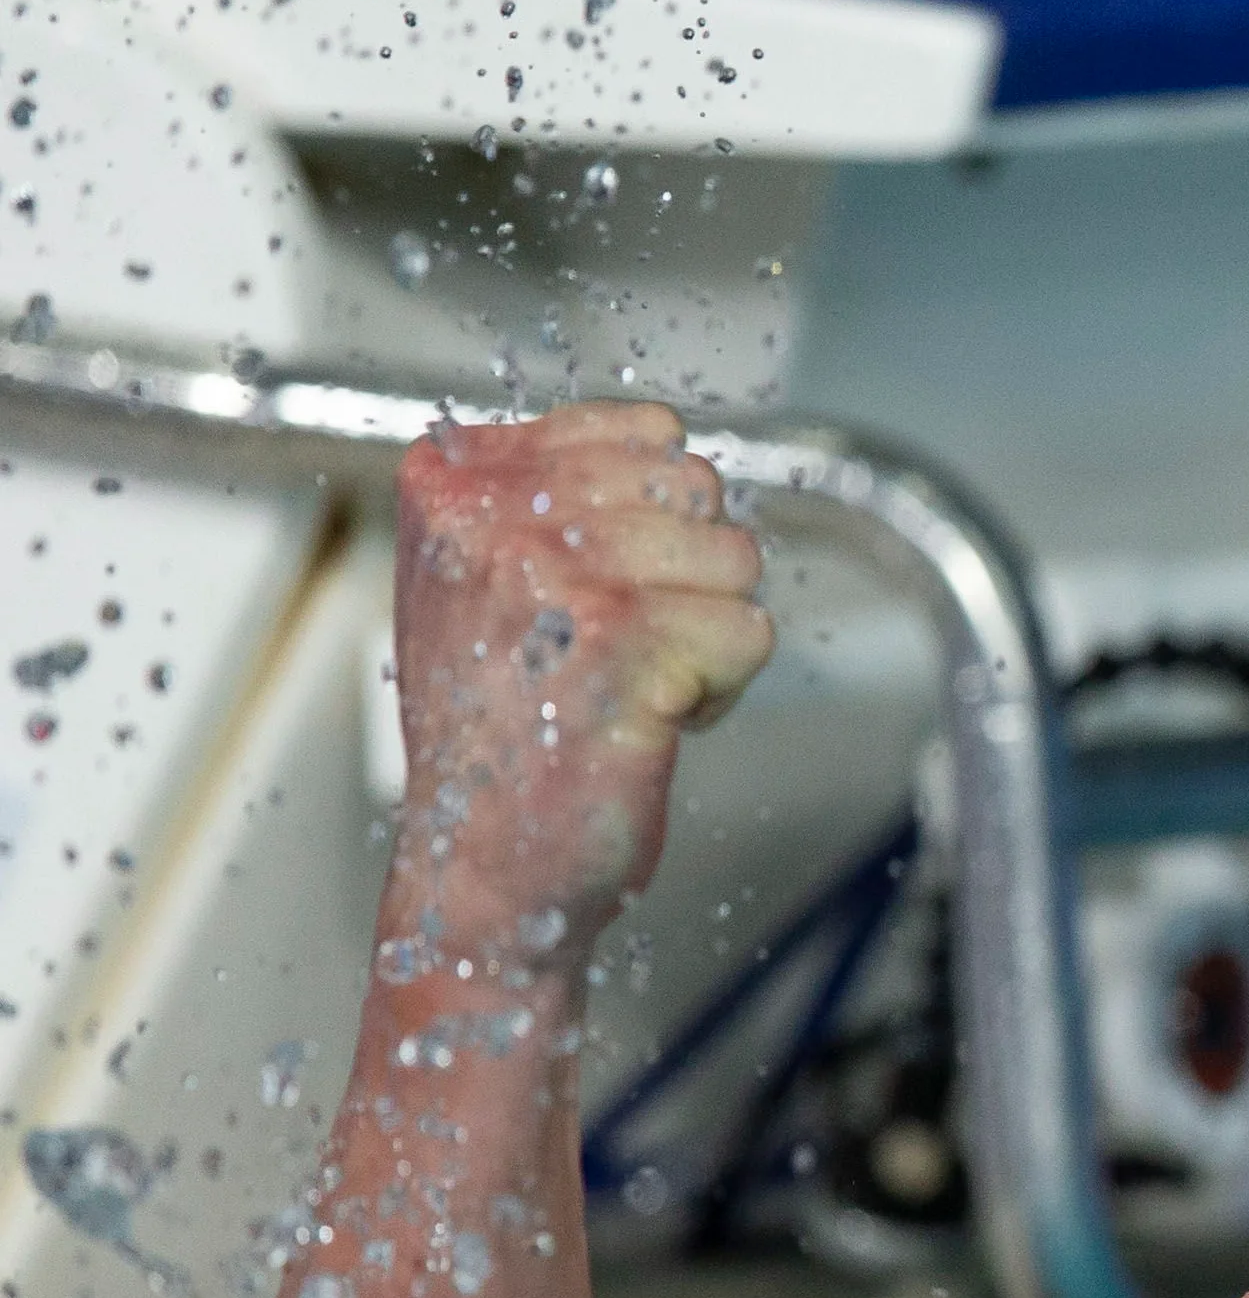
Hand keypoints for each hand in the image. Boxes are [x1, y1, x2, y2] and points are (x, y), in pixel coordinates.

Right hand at [389, 401, 773, 945]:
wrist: (482, 865)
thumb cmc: (500, 732)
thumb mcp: (485, 578)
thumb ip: (553, 495)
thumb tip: (666, 445)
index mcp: (452, 479)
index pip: (647, 433)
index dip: (657, 523)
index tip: (587, 599)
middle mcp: (489, 514)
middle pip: (697, 489)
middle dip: (689, 578)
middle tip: (613, 653)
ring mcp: (549, 574)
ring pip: (733, 558)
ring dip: (704, 636)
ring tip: (623, 688)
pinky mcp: (619, 642)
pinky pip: (748, 632)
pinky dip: (719, 691)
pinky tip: (643, 724)